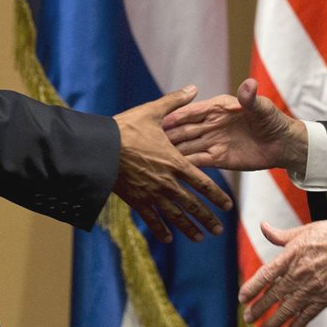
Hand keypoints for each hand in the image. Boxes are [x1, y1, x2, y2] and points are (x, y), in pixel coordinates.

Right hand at [113, 85, 233, 243]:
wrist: (99, 148)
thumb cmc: (127, 128)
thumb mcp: (153, 112)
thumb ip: (176, 102)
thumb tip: (194, 88)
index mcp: (176, 162)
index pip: (203, 184)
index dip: (216, 196)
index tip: (227, 207)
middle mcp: (167, 183)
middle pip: (192, 205)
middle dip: (206, 218)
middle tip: (217, 231)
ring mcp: (151, 194)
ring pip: (174, 216)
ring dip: (188, 228)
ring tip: (199, 238)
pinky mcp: (135, 200)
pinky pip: (151, 219)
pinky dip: (160, 230)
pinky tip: (168, 238)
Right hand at [162, 77, 307, 172]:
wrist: (283, 144)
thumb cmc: (273, 120)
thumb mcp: (262, 108)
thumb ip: (251, 98)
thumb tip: (249, 84)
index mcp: (218, 107)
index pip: (194, 111)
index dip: (178, 116)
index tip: (162, 120)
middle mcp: (211, 124)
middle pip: (186, 130)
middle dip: (169, 135)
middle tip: (150, 143)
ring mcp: (213, 141)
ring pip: (188, 146)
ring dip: (173, 152)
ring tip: (155, 160)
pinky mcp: (218, 158)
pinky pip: (198, 162)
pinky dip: (186, 166)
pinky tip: (172, 172)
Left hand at [240, 219, 326, 326]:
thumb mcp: (304, 230)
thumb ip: (280, 235)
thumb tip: (263, 226)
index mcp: (292, 255)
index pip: (266, 275)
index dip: (252, 287)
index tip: (242, 297)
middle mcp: (300, 273)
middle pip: (274, 295)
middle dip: (259, 308)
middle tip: (248, 317)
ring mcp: (313, 287)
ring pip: (289, 309)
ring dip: (274, 321)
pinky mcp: (326, 297)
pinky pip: (308, 314)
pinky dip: (298, 324)